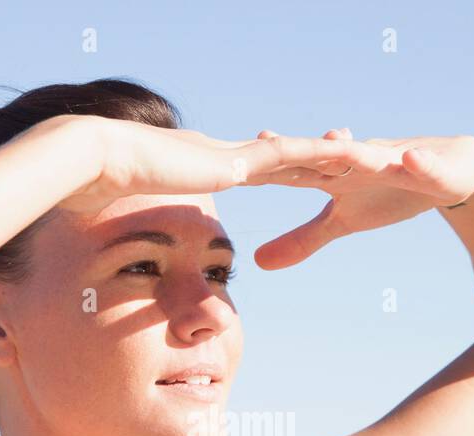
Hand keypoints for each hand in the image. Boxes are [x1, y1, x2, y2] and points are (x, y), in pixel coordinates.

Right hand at [46, 115, 375, 217]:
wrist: (89, 163)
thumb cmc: (96, 191)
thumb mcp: (129, 215)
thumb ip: (140, 223)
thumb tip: (131, 244)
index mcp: (211, 165)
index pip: (263, 168)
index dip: (296, 169)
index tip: (321, 174)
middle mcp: (229, 155)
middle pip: (293, 157)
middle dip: (330, 160)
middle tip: (367, 160)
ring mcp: (234, 155)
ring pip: (302, 154)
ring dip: (341, 156)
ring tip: (383, 158)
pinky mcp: (236, 162)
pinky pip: (293, 158)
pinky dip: (326, 156)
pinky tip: (358, 156)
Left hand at [245, 127, 473, 268]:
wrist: (448, 175)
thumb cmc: (388, 192)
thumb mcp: (343, 223)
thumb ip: (302, 240)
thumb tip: (257, 263)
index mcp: (332, 173)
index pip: (290, 170)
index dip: (260, 169)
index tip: (224, 168)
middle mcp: (356, 158)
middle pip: (321, 153)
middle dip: (294, 148)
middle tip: (263, 140)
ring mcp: (392, 158)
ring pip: (370, 152)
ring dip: (354, 148)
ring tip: (336, 141)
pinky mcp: (428, 163)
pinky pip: (423, 163)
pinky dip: (416, 161)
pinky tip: (411, 160)